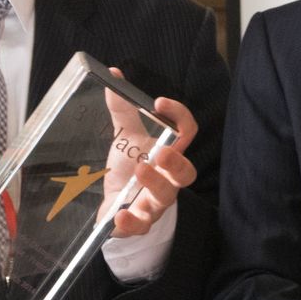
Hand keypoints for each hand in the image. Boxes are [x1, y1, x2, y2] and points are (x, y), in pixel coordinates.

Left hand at [98, 72, 197, 237]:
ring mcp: (154, 203)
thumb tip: (113, 74)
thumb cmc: (127, 167)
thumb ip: (121, 108)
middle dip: (176, 162)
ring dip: (155, 184)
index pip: (186, 133)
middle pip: (186, 173)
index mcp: (169, 153)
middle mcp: (168, 179)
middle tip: (161, 151)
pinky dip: (131, 222)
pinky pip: (140, 225)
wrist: (116, 206)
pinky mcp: (137, 222)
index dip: (179, 116)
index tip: (159, 102)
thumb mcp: (124, 137)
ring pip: (166, 197)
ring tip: (139, 170)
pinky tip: (119, 215)